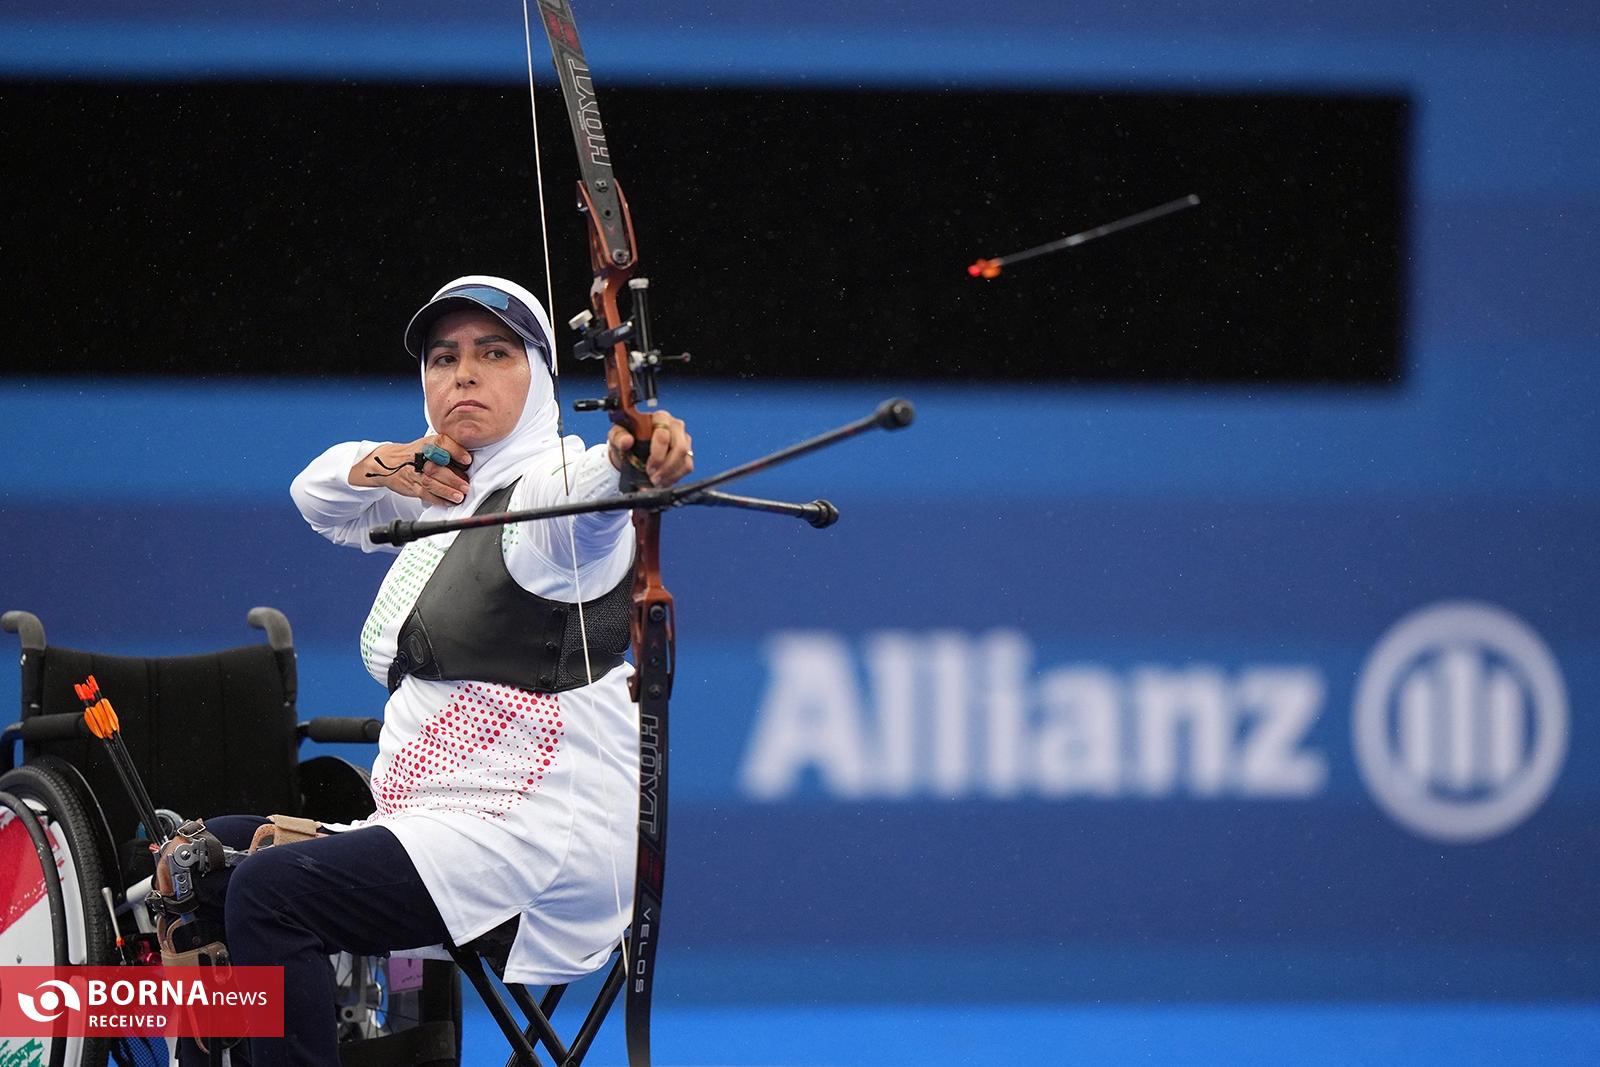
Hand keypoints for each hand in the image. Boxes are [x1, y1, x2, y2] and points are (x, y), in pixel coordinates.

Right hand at [349, 433, 472, 504]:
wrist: (387, 463)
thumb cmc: (415, 454)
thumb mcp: (429, 445)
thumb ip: (447, 451)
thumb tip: (468, 464)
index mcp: (428, 443)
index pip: (442, 443)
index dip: (455, 451)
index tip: (467, 460)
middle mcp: (420, 457)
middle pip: (437, 467)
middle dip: (453, 478)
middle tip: (466, 486)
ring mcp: (415, 472)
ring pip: (431, 483)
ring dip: (447, 491)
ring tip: (459, 496)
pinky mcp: (412, 486)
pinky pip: (426, 494)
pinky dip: (438, 500)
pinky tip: (448, 502)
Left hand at [608, 411, 693, 487]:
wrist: (632, 450)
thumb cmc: (627, 439)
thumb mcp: (617, 435)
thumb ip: (619, 437)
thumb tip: (627, 440)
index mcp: (660, 417)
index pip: (664, 434)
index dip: (657, 454)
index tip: (648, 467)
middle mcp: (675, 426)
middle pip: (680, 448)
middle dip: (666, 467)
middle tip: (653, 477)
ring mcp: (684, 440)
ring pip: (685, 460)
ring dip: (670, 475)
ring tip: (655, 481)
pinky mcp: (687, 453)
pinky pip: (687, 467)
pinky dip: (674, 478)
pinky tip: (662, 481)